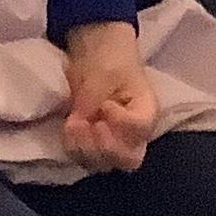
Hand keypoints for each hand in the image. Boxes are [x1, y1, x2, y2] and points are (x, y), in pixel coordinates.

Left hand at [62, 22, 157, 170]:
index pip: (140, 128)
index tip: (106, 104)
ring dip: (85, 149)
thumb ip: (93, 99)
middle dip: (105, 148)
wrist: (95, 51)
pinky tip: (69, 129)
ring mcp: (115, 141)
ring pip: (105, 163)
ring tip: (74, 125)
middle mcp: (135, 133)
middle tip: (90, 125)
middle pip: (128, 159)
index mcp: (147, 110)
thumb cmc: (109, 58)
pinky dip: (74, 148)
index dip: (120, 122)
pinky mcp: (95, 143)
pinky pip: (85, 159)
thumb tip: (79, 122)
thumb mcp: (103, 73)